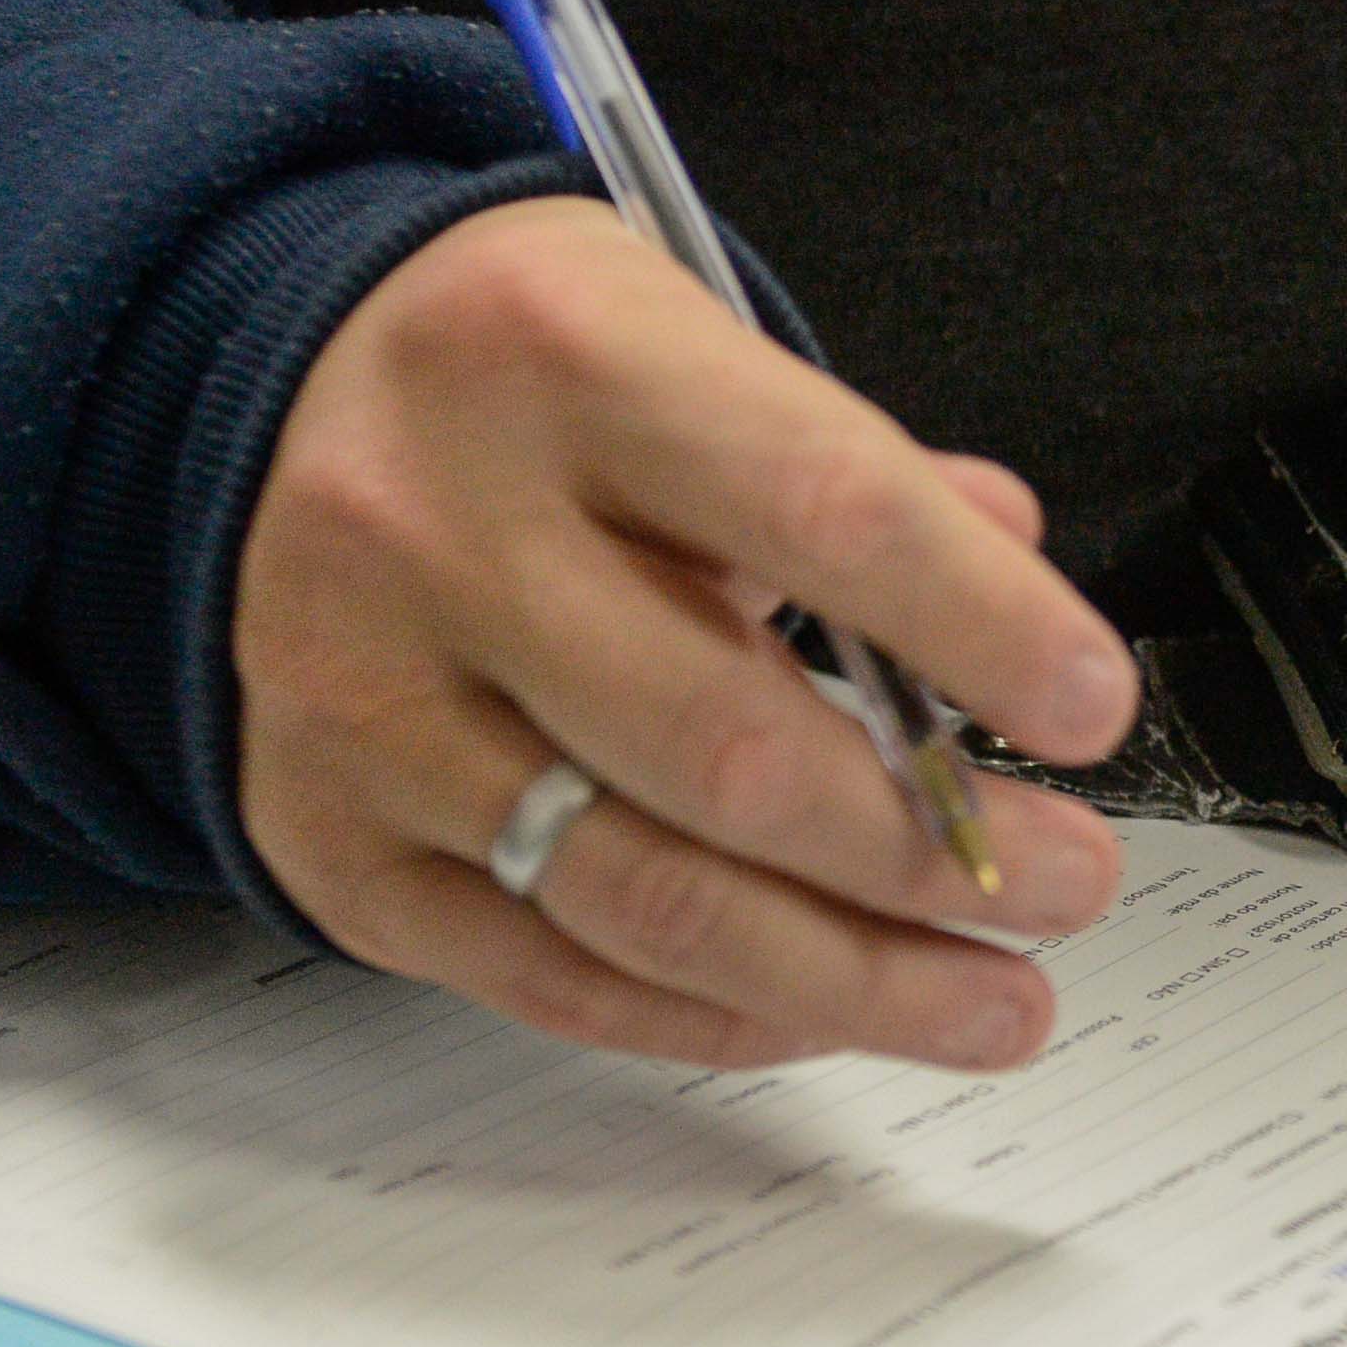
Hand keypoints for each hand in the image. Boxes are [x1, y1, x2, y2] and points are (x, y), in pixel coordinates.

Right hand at [234, 199, 1140, 1069]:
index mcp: (557, 358)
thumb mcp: (680, 333)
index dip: (983, 625)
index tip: (1094, 706)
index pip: (819, 508)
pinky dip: (710, 1013)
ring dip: (853, 976)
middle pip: (728, 752)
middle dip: (931, 851)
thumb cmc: (517, 378)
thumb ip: (856, 469)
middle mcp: (433, 531)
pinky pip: (542, 974)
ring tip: (997, 998)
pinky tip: (826, 1010)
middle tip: (1070, 884)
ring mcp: (360, 702)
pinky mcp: (323, 837)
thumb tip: (1019, 595)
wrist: (252, 396)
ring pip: (641, 897)